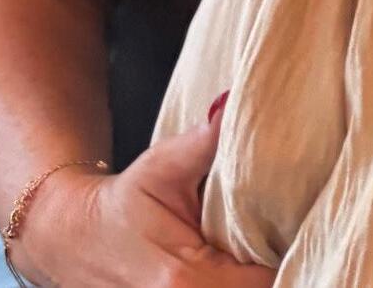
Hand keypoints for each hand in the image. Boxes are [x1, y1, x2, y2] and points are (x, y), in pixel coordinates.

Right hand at [9, 108, 274, 287]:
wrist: (74, 240)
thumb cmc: (125, 201)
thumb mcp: (163, 165)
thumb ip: (204, 141)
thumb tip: (231, 103)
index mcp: (183, 281)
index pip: (265, 278)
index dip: (288, 250)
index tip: (298, 219)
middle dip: (279, 261)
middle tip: (290, 227)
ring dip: (260, 273)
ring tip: (270, 240)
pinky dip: (241, 280)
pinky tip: (250, 256)